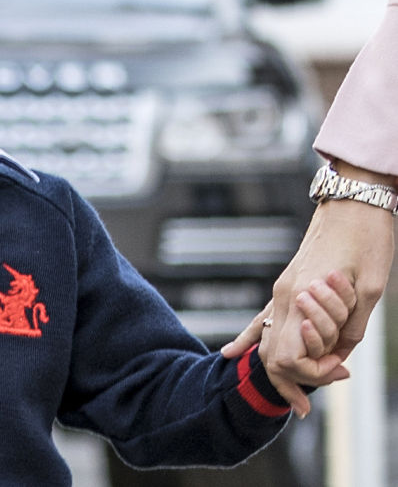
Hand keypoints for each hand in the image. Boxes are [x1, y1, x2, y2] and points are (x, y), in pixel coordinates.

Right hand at [222, 175, 393, 413]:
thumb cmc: (368, 240)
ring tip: (293, 398)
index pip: (288, 355)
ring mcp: (282, 288)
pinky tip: (230, 353)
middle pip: (271, 353)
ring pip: (265, 339)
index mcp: (302, 296)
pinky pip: (261, 318)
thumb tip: (339, 354)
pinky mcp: (288, 282)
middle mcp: (284, 295)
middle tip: (309, 403)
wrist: (356, 200)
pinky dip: (248, 338)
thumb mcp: (372, 290)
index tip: (338, 372)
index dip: (311, 373)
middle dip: (290, 382)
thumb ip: (351, 326)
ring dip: (280, 369)